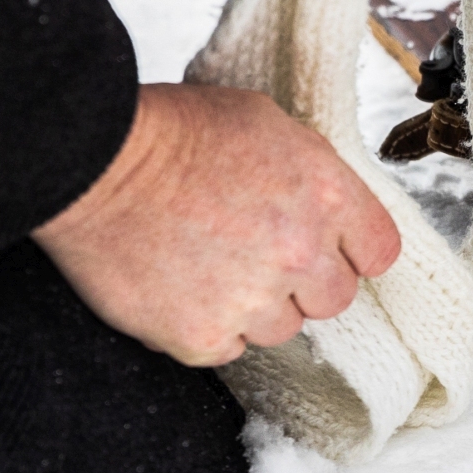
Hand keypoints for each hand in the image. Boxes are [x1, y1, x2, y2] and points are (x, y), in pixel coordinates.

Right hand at [33, 84, 401, 366]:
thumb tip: (329, 206)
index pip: (379, 252)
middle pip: (335, 299)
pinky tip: (180, 287)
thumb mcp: (265, 122)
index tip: (328, 248)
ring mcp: (252, 301)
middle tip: (257, 254)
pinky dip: (206, 327)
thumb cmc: (171, 132)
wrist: (92, 161)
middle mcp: (299, 253)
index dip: (352, 251)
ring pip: (281, 329)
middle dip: (304, 282)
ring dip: (255, 307)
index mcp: (326, 195)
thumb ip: (312, 172)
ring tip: (209, 265)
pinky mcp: (201, 336)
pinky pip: (227, 349)